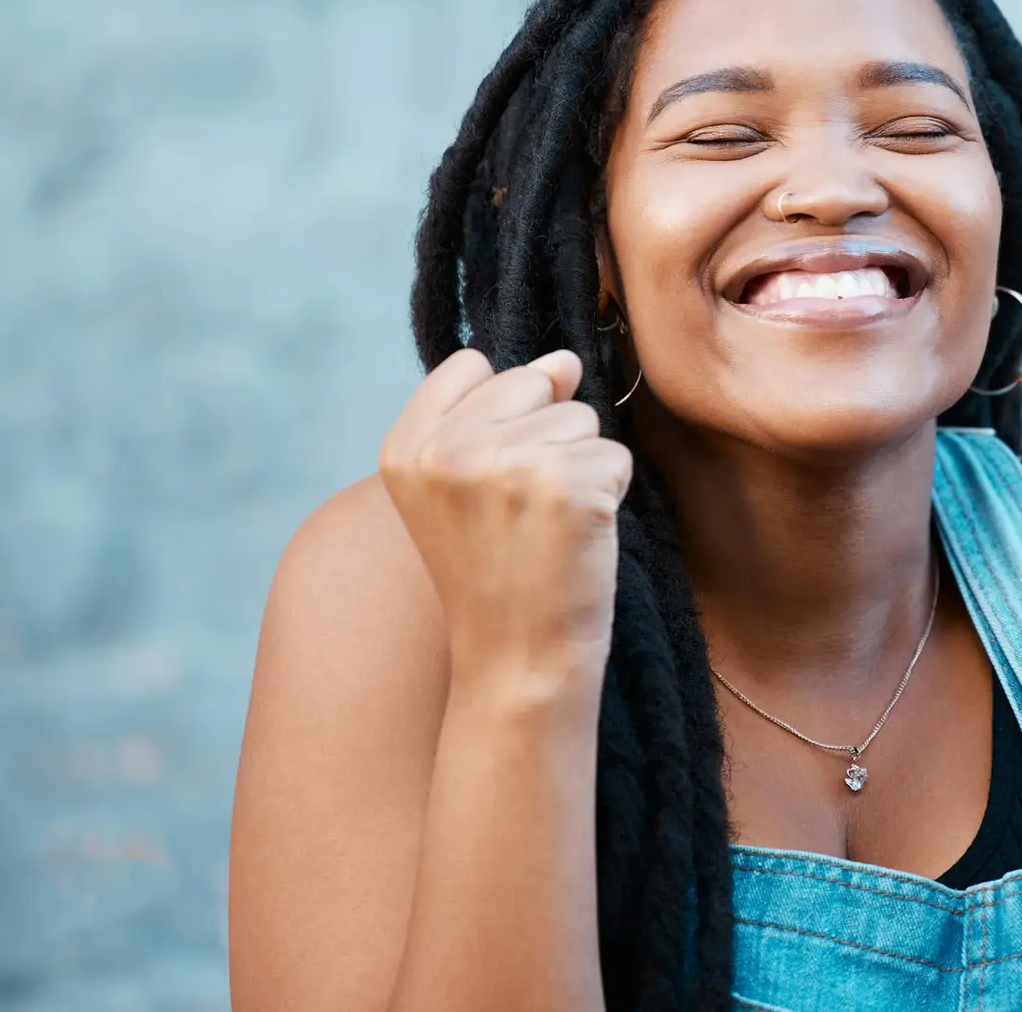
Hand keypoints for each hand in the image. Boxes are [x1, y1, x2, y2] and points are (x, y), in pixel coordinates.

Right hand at [378, 348, 632, 688]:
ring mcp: (506, 463)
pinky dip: (610, 496)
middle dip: (546, 437)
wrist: (518, 662)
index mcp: (405, 447)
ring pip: (582, 419)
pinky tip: (577, 540)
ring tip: (548, 528)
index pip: (471, 365)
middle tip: (524, 512)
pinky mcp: (568, 484)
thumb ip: (497, 412)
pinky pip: (616, 457)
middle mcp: (447, 449)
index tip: (492, 479)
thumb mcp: (461, 490)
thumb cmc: (496, 575)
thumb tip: (566, 360)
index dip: (501, 413)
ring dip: (580, 469)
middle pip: (533, 383)